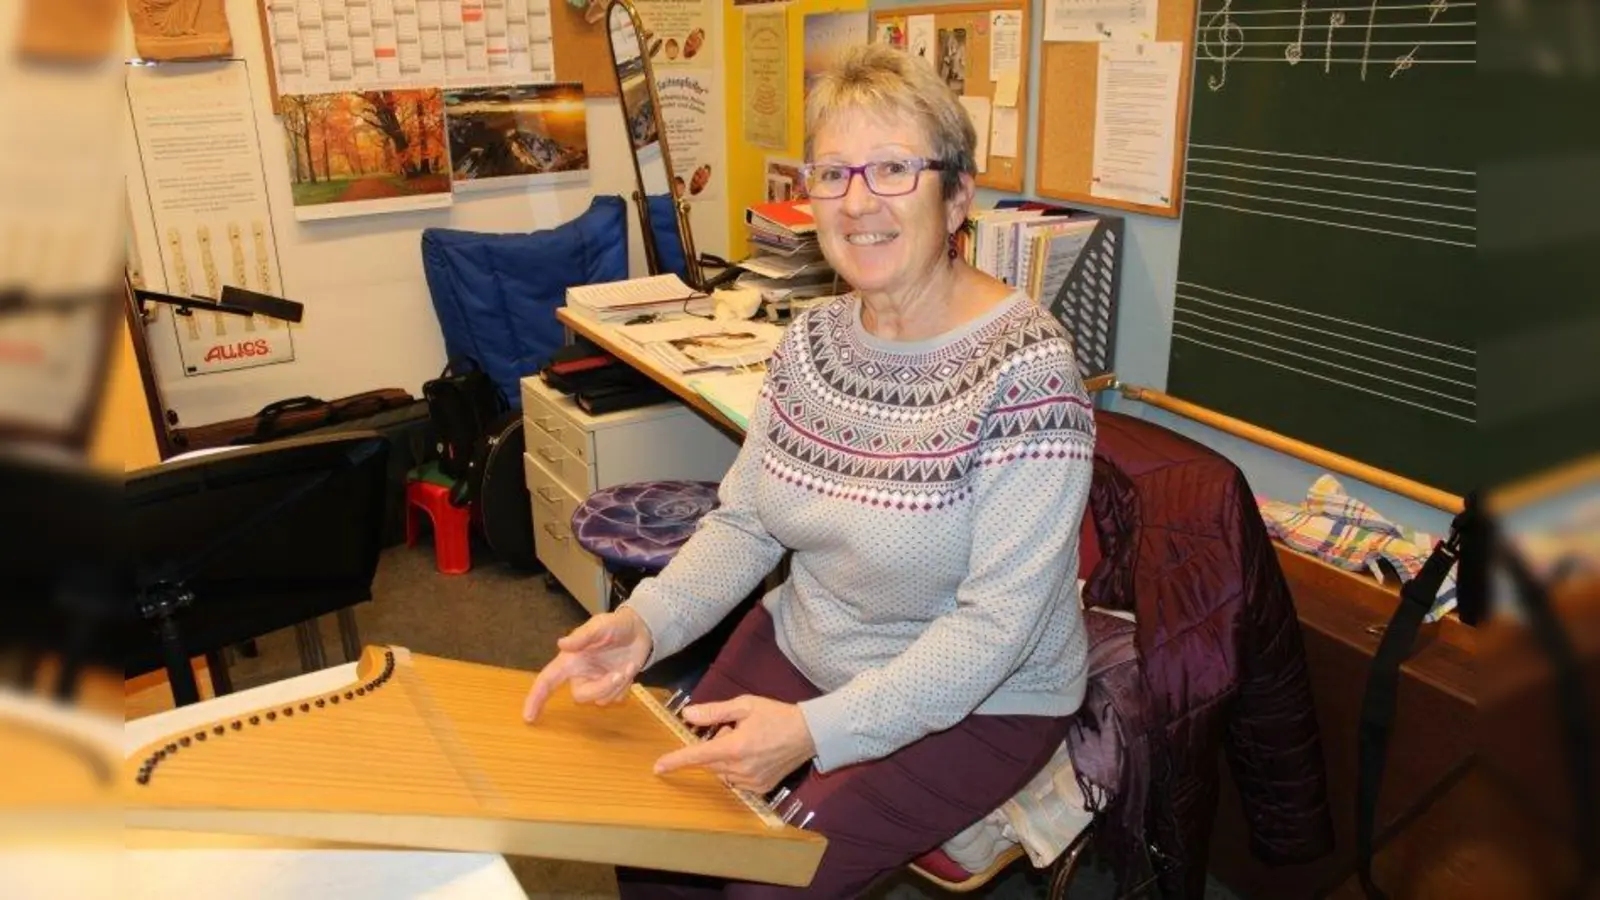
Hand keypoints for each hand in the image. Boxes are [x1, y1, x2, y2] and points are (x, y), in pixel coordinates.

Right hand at [523, 607, 653, 722]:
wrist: (640, 631)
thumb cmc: (615, 625)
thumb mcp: (599, 625)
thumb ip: (581, 636)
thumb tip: (561, 644)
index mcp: (571, 660)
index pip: (547, 681)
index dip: (535, 698)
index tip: (528, 717)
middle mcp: (581, 674)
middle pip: (580, 696)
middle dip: (601, 688)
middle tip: (619, 674)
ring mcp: (597, 682)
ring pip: (601, 699)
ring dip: (617, 685)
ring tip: (627, 665)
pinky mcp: (613, 688)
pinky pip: (616, 699)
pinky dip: (625, 686)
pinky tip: (629, 670)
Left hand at [653, 695, 815, 793]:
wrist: (809, 734)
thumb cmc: (776, 715)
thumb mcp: (744, 705)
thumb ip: (714, 711)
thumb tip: (687, 714)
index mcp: (734, 746)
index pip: (698, 756)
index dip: (676, 761)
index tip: (658, 767)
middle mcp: (741, 768)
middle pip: (709, 763)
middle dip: (712, 747)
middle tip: (730, 729)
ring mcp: (751, 781)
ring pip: (722, 773)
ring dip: (724, 758)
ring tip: (746, 741)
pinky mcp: (760, 788)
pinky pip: (736, 780)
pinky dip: (736, 768)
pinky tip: (753, 754)